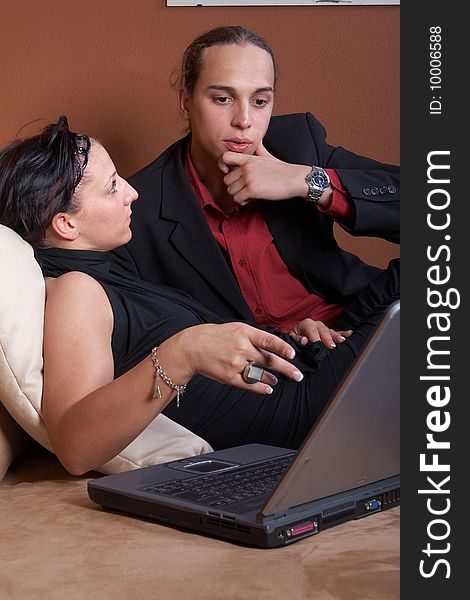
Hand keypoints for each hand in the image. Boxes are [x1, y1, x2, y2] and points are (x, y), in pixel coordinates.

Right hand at [177, 322, 303, 394]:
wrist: (193, 347)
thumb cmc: (216, 336)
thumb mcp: (236, 329)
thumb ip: (254, 337)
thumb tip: (273, 348)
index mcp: (244, 332)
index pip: (268, 340)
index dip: (282, 348)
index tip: (292, 354)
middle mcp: (241, 347)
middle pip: (269, 360)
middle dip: (286, 369)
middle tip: (298, 375)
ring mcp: (235, 363)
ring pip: (260, 373)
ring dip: (272, 378)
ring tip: (277, 380)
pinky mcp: (229, 376)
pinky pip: (249, 384)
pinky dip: (261, 387)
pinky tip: (267, 388)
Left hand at [218, 141, 310, 204]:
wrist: (294, 179)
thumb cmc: (283, 170)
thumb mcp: (268, 156)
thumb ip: (259, 150)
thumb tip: (258, 141)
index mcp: (248, 159)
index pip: (225, 157)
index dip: (223, 166)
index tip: (229, 173)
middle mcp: (246, 167)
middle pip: (226, 180)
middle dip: (234, 187)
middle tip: (245, 189)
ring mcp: (248, 178)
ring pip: (231, 191)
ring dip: (239, 195)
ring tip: (249, 194)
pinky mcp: (252, 189)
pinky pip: (237, 199)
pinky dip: (243, 201)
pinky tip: (252, 198)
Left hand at [288, 319, 352, 347]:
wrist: (294, 336)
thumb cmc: (293, 338)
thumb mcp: (291, 338)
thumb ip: (296, 339)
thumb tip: (304, 340)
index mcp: (306, 324)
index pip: (312, 330)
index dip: (315, 338)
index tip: (318, 345)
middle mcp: (316, 324)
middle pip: (323, 331)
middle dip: (328, 339)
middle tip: (331, 346)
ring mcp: (323, 328)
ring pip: (330, 331)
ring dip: (337, 336)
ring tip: (342, 341)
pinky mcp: (328, 332)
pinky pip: (336, 332)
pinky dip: (343, 333)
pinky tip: (350, 333)